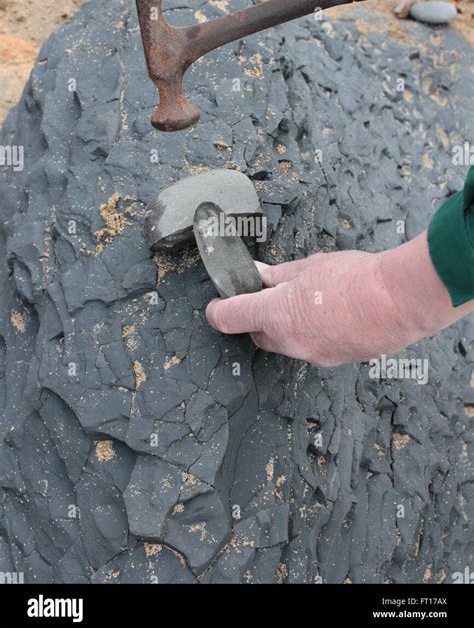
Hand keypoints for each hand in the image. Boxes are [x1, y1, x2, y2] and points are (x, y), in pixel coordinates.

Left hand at [206, 232, 473, 365]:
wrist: (400, 301)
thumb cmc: (357, 278)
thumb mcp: (310, 266)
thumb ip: (279, 274)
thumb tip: (259, 275)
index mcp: (277, 314)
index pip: (228, 318)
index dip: (217, 310)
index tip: (217, 304)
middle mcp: (289, 341)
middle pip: (257, 334)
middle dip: (258, 317)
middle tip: (273, 294)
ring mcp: (311, 355)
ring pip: (284, 343)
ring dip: (286, 326)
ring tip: (310, 301)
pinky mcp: (332, 361)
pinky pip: (309, 348)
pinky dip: (311, 334)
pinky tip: (329, 315)